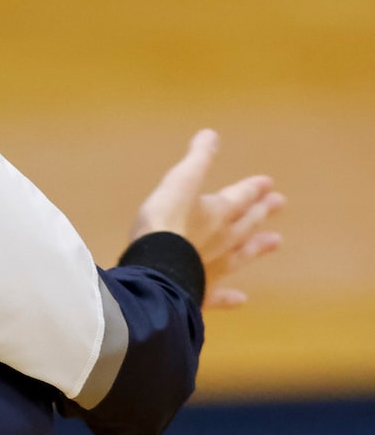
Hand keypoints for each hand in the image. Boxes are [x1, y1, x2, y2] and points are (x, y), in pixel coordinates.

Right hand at [130, 130, 285, 309]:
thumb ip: (197, 160)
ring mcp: (214, 268)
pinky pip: (220, 295)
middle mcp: (223, 240)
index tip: (268, 183)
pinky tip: (241, 299)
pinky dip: (230, 297)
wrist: (154, 271)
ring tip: (276, 242)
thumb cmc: (164, 223)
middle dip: (262, 212)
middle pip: (248, 223)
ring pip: (242, 255)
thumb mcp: (179, 183)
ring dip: (257, 247)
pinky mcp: (201, 293)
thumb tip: (211, 134)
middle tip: (280, 203)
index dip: (254, 188)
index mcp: (218, 212)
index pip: (241, 197)